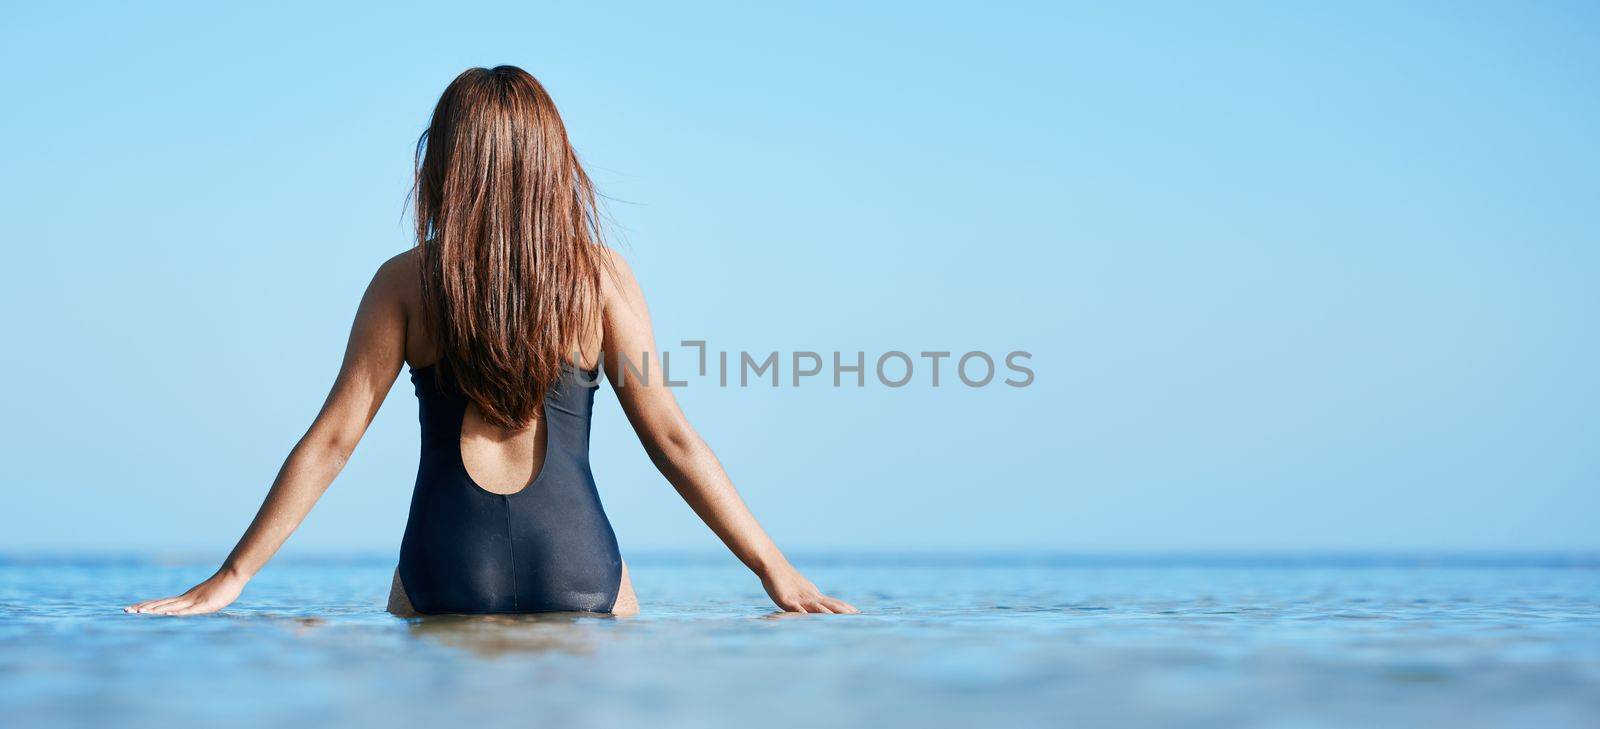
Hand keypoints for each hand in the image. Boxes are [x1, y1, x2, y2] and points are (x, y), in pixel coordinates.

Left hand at [125, 569, 245, 615]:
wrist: (233, 575)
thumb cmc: (222, 587)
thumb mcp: (205, 599)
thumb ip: (196, 604)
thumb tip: (187, 609)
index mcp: (184, 599)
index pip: (160, 603)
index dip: (145, 606)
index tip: (131, 609)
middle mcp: (185, 599)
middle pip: (160, 604)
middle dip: (143, 608)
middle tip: (126, 610)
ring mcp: (194, 601)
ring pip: (170, 607)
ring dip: (154, 610)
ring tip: (140, 612)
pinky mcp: (204, 605)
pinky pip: (188, 611)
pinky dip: (175, 613)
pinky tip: (165, 614)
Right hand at [760, 566, 858, 613]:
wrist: (773, 565)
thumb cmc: (785, 578)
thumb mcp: (800, 590)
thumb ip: (809, 599)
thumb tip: (816, 607)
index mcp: (814, 595)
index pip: (833, 602)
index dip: (845, 608)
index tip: (858, 613)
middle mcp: (810, 596)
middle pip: (830, 604)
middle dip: (843, 611)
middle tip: (857, 616)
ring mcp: (799, 598)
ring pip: (816, 606)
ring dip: (827, 613)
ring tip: (838, 619)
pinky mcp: (787, 600)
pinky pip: (795, 607)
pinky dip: (802, 612)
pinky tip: (807, 617)